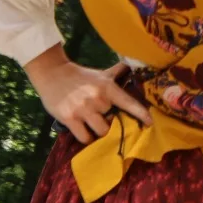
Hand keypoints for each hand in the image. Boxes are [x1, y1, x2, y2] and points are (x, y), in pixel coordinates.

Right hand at [24, 45, 149, 144]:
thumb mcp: (101, 74)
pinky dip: (87, 138)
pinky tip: (85, 132)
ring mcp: (83, 110)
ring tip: (96, 127)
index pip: (129, 103)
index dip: (141, 114)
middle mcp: (98, 99)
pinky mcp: (69, 118)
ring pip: (101, 132)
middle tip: (107, 122)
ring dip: (100, 132)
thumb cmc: (81, 76)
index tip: (150, 123)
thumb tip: (134, 64)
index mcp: (108, 88)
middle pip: (114, 122)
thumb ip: (118, 72)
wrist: (52, 73)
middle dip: (112, 123)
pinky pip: (84, 137)